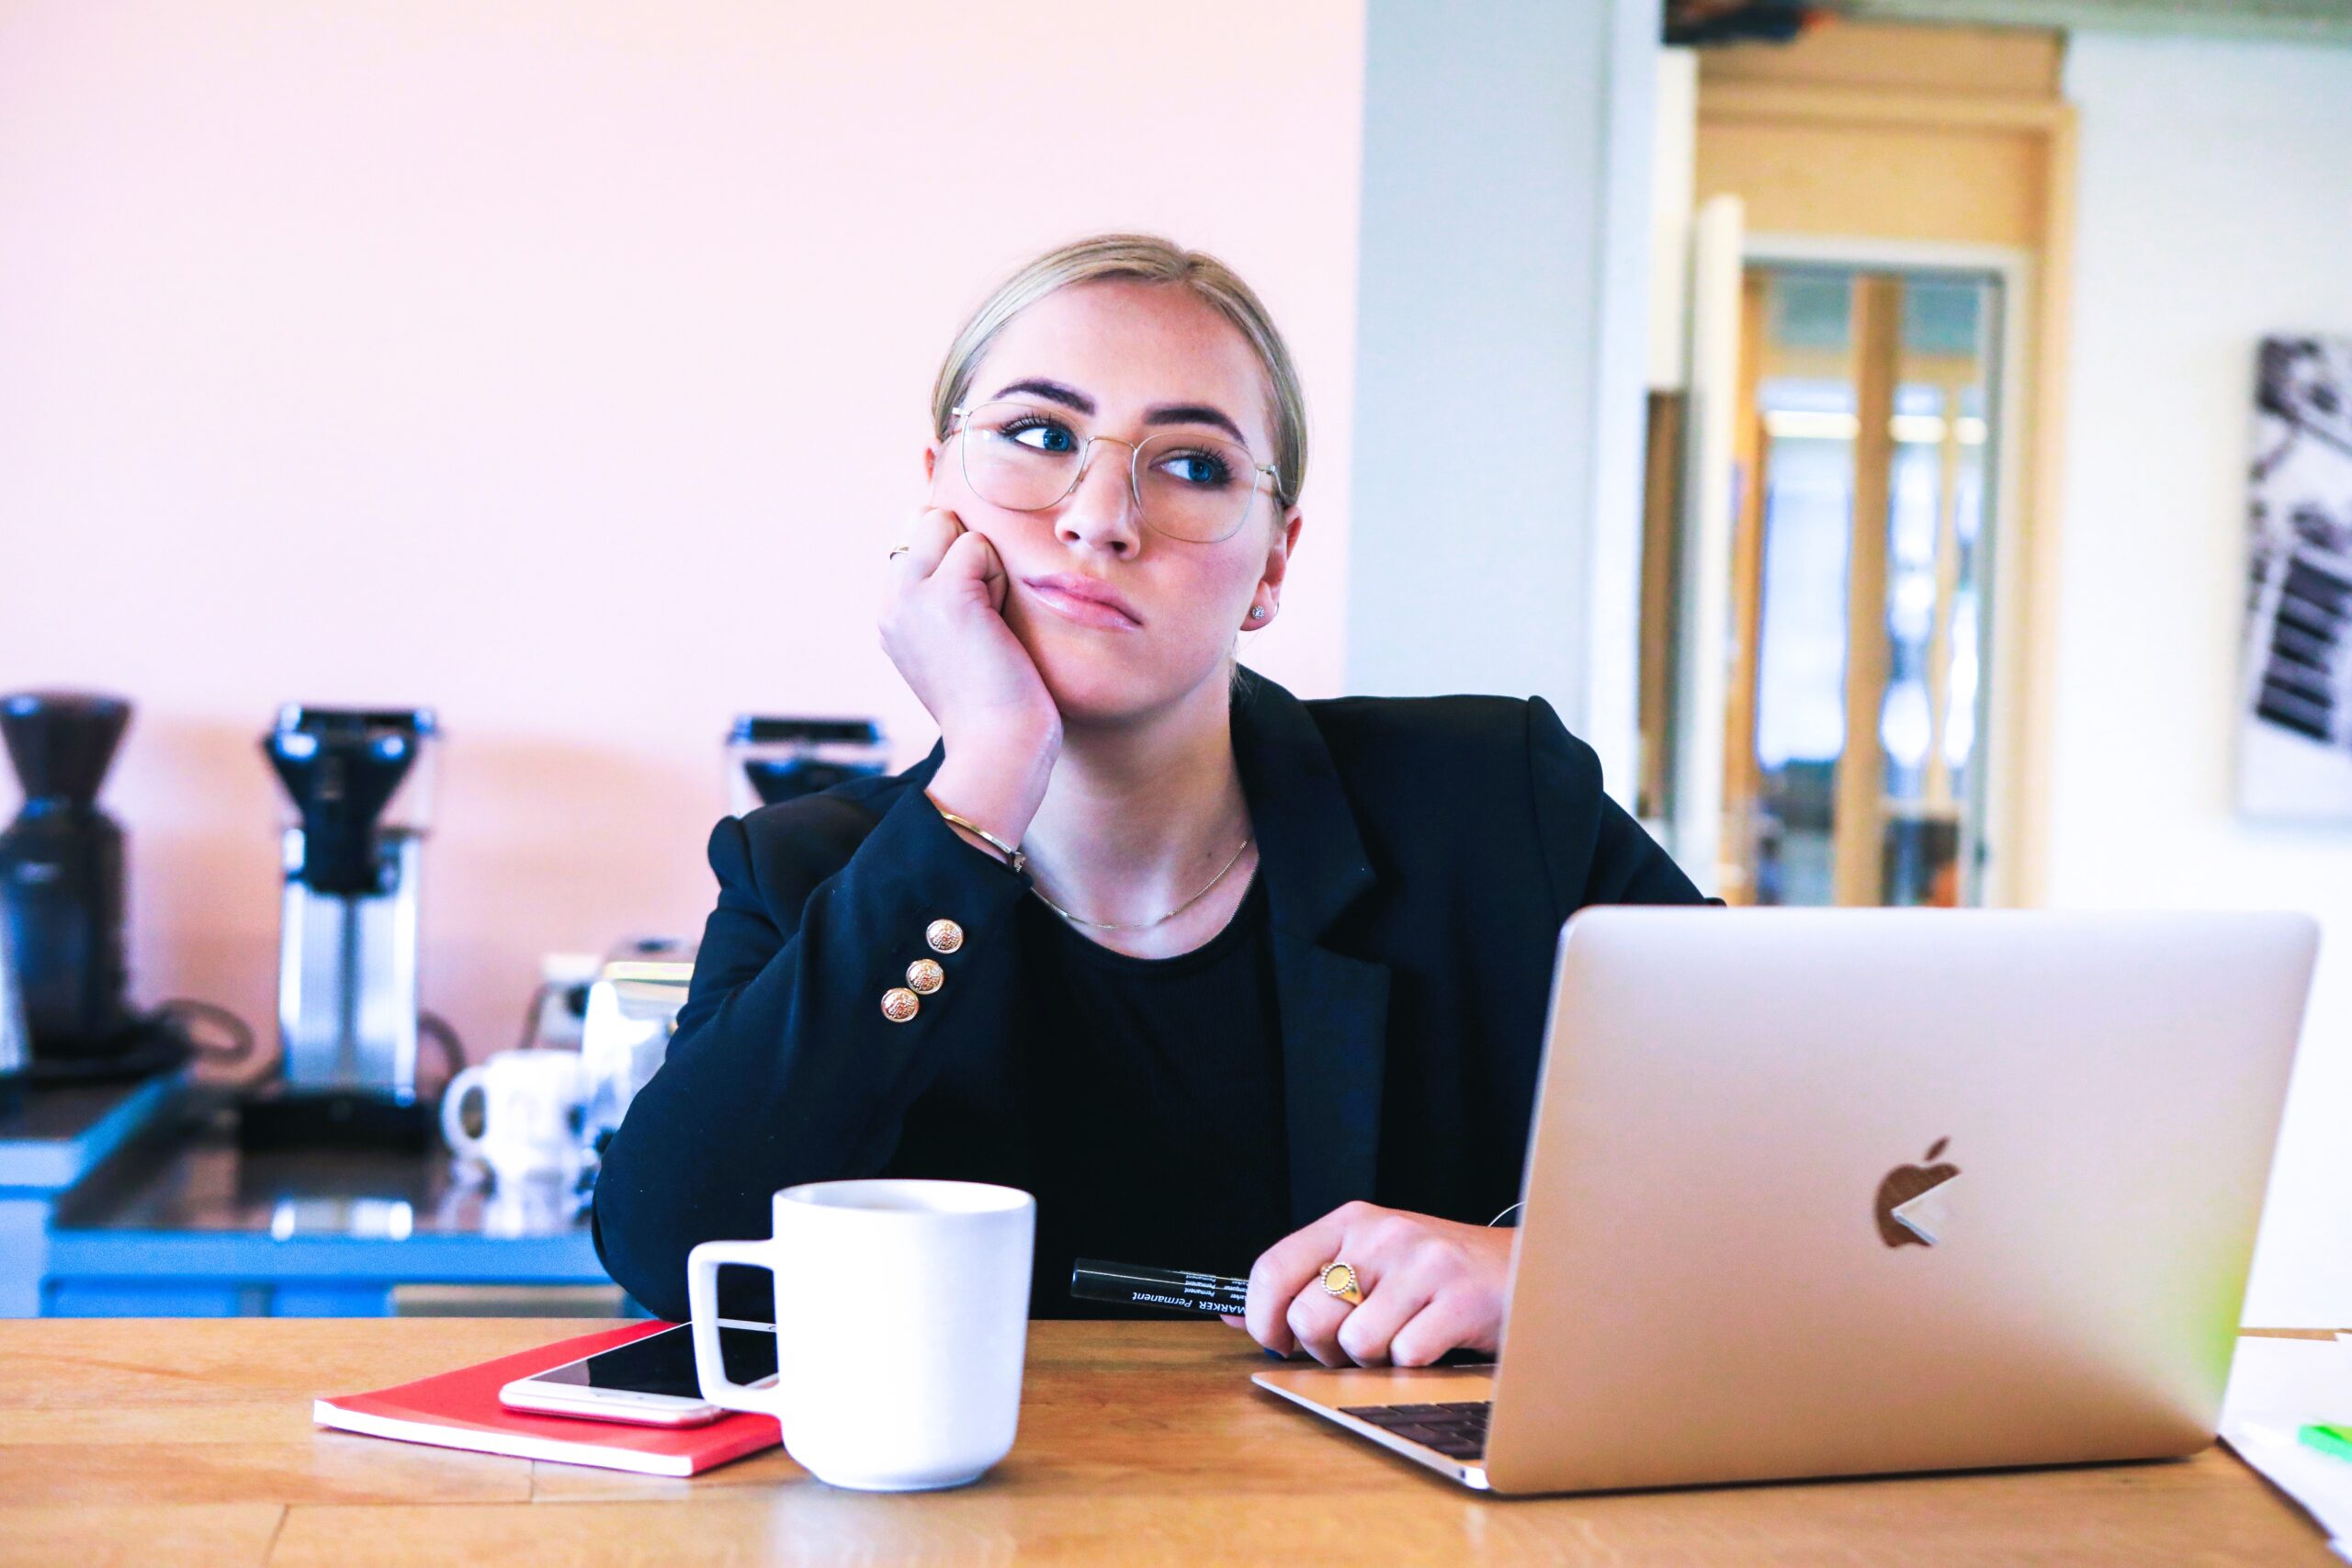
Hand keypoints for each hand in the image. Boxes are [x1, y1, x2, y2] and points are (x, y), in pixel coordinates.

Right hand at [879, 508, 1061, 840]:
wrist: (997, 748)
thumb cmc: (994, 703)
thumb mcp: (956, 642)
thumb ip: (945, 596)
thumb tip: (964, 543)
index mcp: (891, 613)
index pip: (916, 536)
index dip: (956, 557)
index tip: (972, 617)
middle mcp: (890, 601)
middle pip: (928, 520)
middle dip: (967, 552)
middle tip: (983, 616)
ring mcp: (911, 595)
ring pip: (951, 526)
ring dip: (986, 566)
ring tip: (989, 623)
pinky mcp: (944, 594)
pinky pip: (978, 546)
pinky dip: (999, 578)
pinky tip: (995, 625)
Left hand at [1224, 1201, 1512, 1367]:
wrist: (1531, 1268)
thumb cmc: (1439, 1276)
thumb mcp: (1370, 1263)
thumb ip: (1306, 1285)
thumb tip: (1230, 1318)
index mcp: (1351, 1220)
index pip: (1273, 1266)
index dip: (1262, 1318)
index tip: (1277, 1343)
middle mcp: (1383, 1234)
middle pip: (1310, 1315)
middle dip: (1325, 1350)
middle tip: (1355, 1348)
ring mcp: (1423, 1264)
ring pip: (1356, 1342)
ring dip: (1373, 1361)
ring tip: (1400, 1342)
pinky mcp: (1460, 1299)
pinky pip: (1405, 1356)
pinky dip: (1413, 1367)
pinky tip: (1434, 1346)